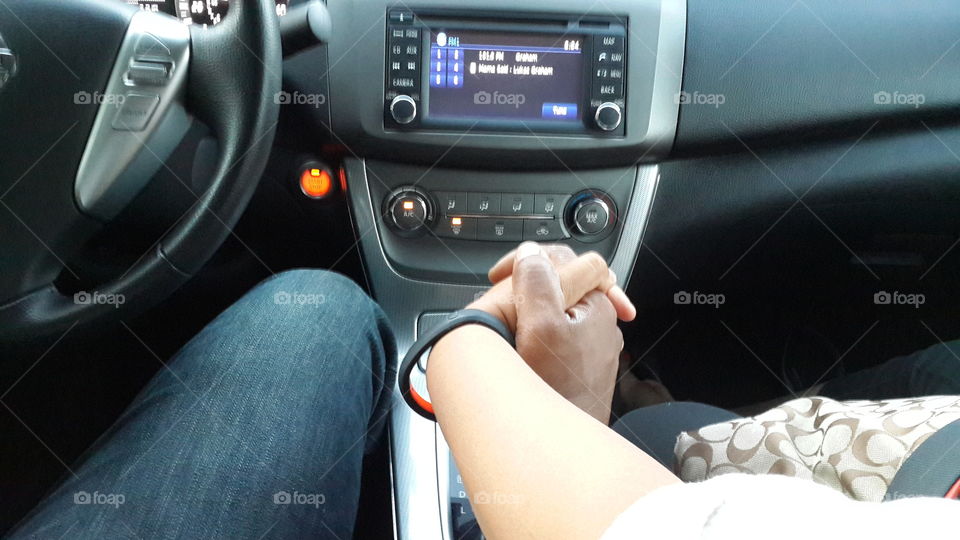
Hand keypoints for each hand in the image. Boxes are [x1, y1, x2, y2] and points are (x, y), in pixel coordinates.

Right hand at [472, 242, 624, 422]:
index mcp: (597, 303)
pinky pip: (560, 336)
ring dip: (533, 309)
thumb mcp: (541, 326)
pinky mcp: (583, 367)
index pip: (563, 259)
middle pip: (561, 284)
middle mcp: (602, 322)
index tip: (498, 277)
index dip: (526, 262)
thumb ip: (536, 282)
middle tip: (500, 298)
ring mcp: (594, 346)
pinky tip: (524, 347)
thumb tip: (531, 253)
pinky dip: (540, 333)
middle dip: (528, 286)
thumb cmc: (558, 390)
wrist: (566, 446)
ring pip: (560, 310)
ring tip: (508, 321)